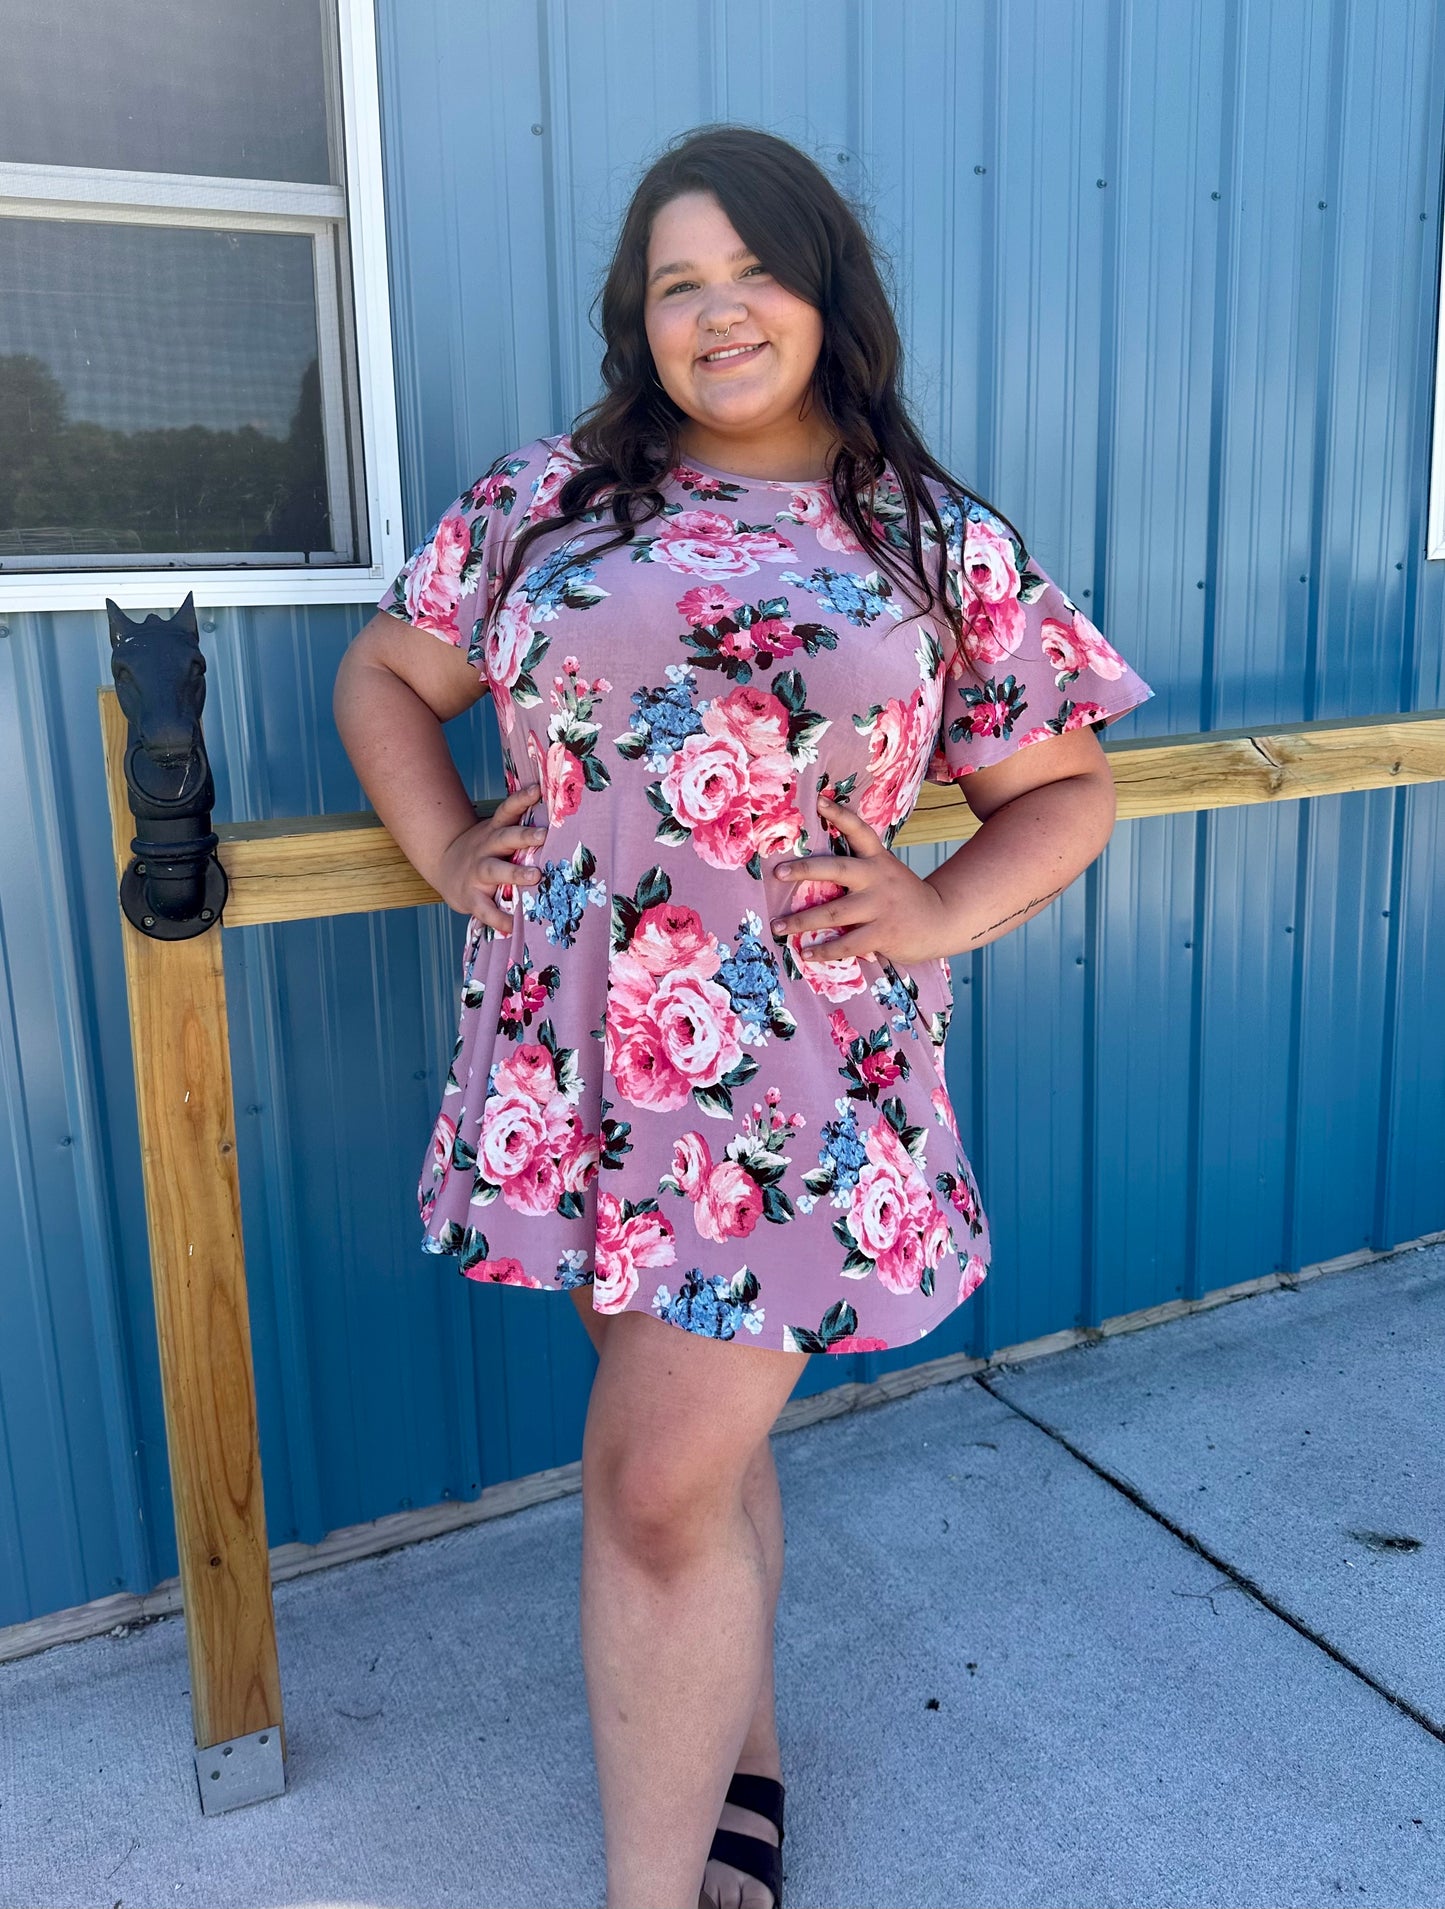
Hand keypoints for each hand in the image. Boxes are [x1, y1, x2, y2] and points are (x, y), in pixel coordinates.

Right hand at [434, 781, 547, 928]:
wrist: (444, 866)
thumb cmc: (484, 851)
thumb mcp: (496, 834)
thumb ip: (520, 830)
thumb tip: (562, 821)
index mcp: (494, 831)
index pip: (508, 810)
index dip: (521, 799)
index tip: (537, 790)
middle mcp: (486, 848)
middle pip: (505, 837)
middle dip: (525, 836)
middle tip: (544, 835)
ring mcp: (477, 872)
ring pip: (495, 870)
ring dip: (515, 873)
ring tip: (535, 877)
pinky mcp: (471, 897)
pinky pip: (485, 908)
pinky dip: (499, 918)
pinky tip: (513, 925)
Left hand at [769, 795, 949, 964]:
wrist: (942, 920)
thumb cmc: (904, 898)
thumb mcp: (887, 873)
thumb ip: (860, 870)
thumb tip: (815, 873)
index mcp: (878, 860)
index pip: (859, 830)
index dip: (839, 814)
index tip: (818, 800)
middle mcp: (877, 878)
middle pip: (837, 869)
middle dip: (804, 870)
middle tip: (778, 873)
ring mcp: (880, 906)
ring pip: (834, 912)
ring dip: (802, 921)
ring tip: (778, 926)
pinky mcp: (883, 933)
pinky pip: (847, 943)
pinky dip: (824, 950)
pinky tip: (805, 953)